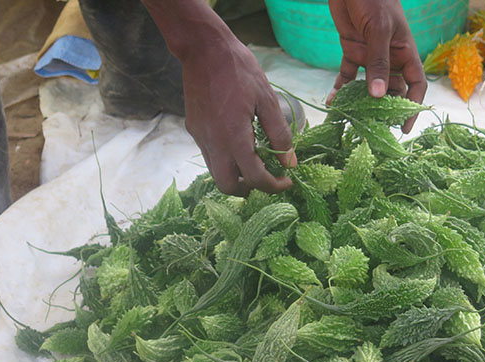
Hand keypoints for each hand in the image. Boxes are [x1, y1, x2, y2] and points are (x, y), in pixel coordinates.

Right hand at [142, 0, 294, 195]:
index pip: (255, 178)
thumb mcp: (267, 100)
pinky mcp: (194, 129)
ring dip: (237, 175)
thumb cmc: (239, 69)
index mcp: (234, 137)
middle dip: (250, 189)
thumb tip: (290, 163)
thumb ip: (279, 134)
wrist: (203, 49)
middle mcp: (213, 143)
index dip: (274, 186)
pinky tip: (240, 144)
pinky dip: (226, 160)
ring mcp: (200, 137)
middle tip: (268, 179)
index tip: (287, 180)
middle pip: (228, 186)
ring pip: (216, 173)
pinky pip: (211, 155)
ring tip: (256, 162)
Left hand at [327, 0, 426, 132]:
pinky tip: (332, 101)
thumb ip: (378, 62)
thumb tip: (378, 96)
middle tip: (374, 128)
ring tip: (353, 120)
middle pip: (392, 90)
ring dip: (362, 102)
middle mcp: (389, 58)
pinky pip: (347, 75)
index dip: (413, 106)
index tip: (404, 127)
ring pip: (369, 86)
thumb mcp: (379, 30)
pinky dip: (340, 88)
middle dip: (384, 109)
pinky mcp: (352, 51)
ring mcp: (370, 56)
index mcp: (405, 52)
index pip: (416, 84)